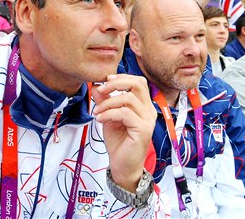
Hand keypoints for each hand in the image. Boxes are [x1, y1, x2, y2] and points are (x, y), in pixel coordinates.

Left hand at [92, 74, 155, 191]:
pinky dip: (109, 113)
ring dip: (108, 102)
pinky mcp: (143, 130)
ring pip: (129, 98)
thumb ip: (105, 101)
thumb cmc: (118, 143)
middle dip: (117, 83)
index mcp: (143, 106)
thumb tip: (95, 85)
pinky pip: (125, 113)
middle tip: (101, 89)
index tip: (105, 80)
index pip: (138, 82)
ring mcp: (147, 120)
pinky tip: (101, 119)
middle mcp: (149, 111)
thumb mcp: (109, 117)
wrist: (122, 166)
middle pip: (138, 84)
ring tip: (97, 111)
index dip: (122, 77)